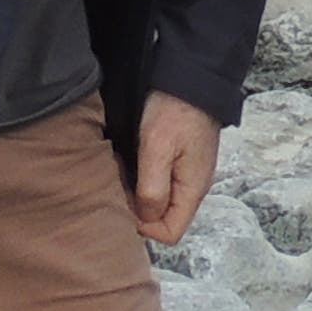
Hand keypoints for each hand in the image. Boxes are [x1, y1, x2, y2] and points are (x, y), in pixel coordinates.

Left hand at [132, 90, 220, 244]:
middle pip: (164, 218)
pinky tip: (130, 160)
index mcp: (192, 190)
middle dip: (137, 210)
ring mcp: (187, 172)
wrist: (190, 77)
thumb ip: (152, 189)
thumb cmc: (175, 111)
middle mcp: (193, 186)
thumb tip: (146, 219)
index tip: (125, 202)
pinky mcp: (180, 159)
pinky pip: (160, 182)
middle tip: (118, 185)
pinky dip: (141, 178)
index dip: (144, 227)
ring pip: (159, 200)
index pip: (170, 233)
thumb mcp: (157, 149)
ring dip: (137, 192)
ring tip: (122, 170)